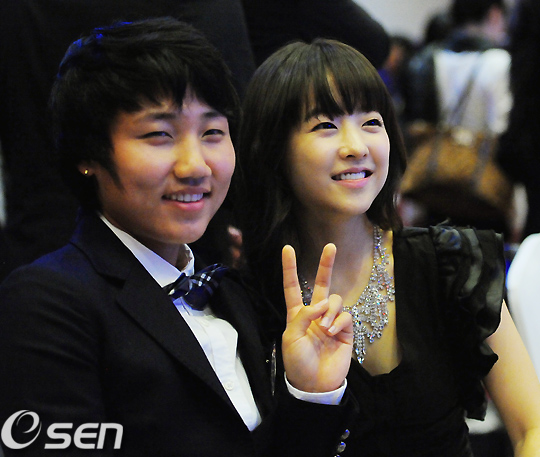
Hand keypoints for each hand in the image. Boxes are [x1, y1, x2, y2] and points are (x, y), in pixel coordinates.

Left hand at [281, 243, 352, 392]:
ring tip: (325, 328)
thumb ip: (302, 316)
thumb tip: (321, 303)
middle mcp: (315, 314)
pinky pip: (345, 316)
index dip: (290, 268)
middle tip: (330, 246)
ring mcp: (331, 321)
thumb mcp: (290, 337)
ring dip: (329, 310)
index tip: (287, 248)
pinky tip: (333, 334)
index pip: (293, 286)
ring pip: (335, 299)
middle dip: (326, 264)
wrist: (315, 385)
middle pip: (321, 283)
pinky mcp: (345, 331)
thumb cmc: (297, 362)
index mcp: (297, 314)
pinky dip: (338, 322)